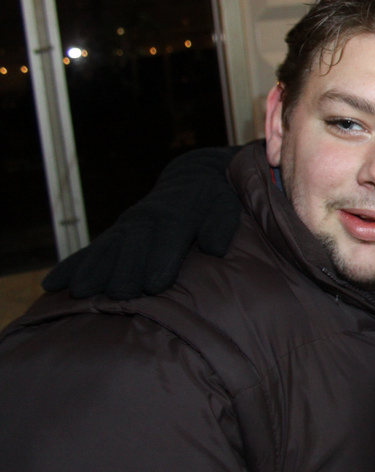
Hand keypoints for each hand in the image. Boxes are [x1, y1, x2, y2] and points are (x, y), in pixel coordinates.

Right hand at [43, 147, 241, 298]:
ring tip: (79, 292)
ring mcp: (127, 227)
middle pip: (132, 247)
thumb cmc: (215, 198)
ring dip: (92, 270)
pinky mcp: (116, 234)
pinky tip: (52, 284)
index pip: (168, 239)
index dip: (161, 260)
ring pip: (107, 249)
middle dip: (124, 270)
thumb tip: (215, 248)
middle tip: (115, 295)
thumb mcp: (225, 206)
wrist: (193, 176)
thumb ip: (220, 225)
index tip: (154, 285)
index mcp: (177, 216)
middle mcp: (147, 221)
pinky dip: (71, 266)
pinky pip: (91, 250)